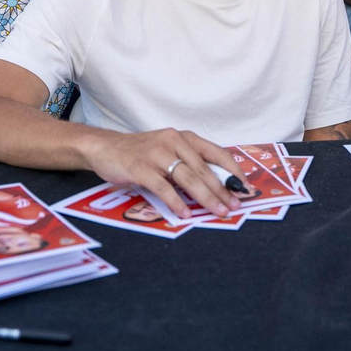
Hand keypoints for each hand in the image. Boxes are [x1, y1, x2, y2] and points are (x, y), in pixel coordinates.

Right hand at [81, 127, 244, 217]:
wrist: (106, 147)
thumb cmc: (142, 153)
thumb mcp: (169, 152)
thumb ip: (190, 164)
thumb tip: (218, 186)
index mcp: (185, 137)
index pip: (216, 153)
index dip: (232, 171)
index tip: (245, 188)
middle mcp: (174, 141)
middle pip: (204, 168)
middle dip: (222, 189)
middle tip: (235, 206)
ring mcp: (157, 153)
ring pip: (188, 177)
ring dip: (205, 197)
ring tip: (218, 211)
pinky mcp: (140, 167)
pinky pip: (163, 187)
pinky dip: (175, 201)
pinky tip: (185, 213)